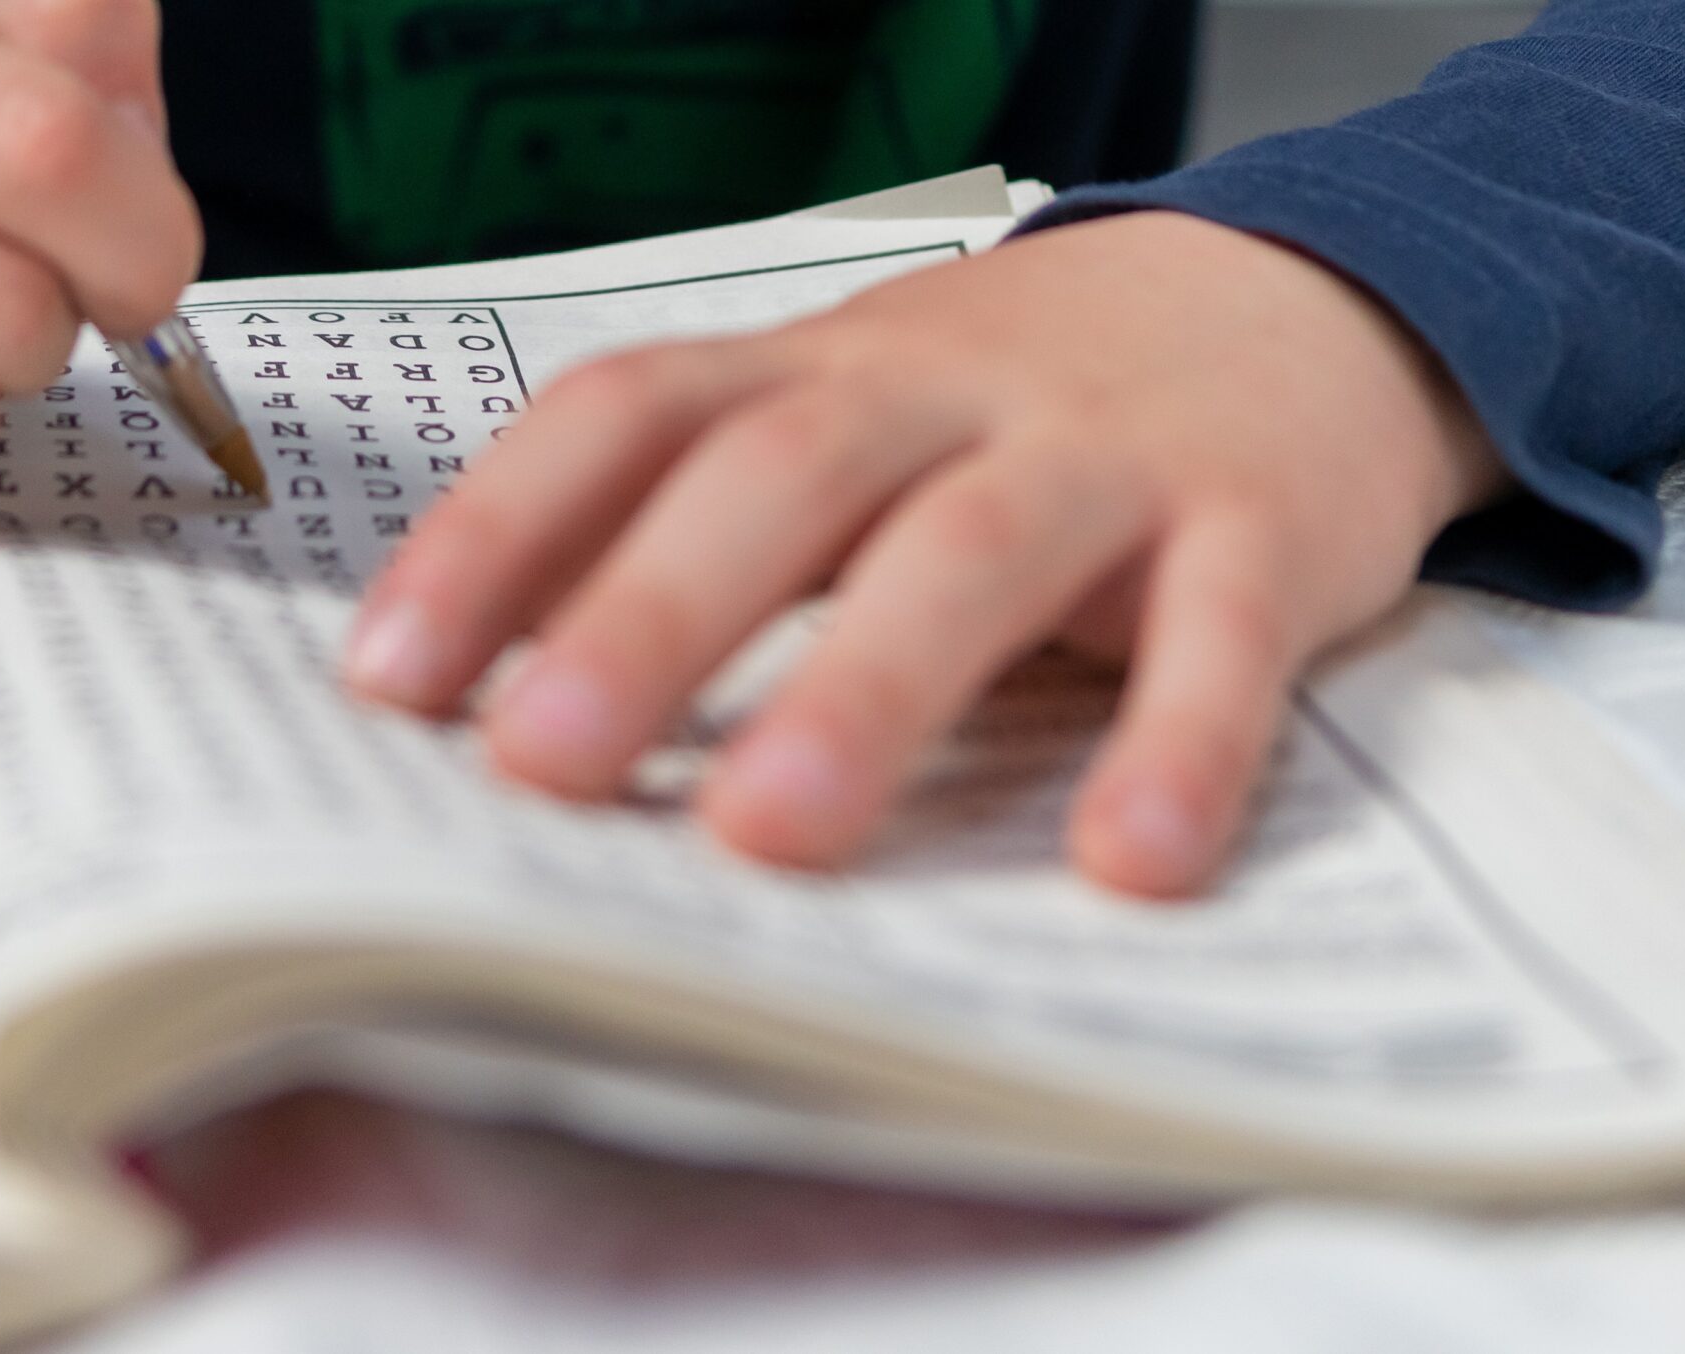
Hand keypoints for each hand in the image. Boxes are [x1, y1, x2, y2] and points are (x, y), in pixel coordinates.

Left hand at [343, 213, 1508, 895]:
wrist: (1297, 293)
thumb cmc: (1012, 406)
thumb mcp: (842, 420)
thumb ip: (693, 520)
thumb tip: (490, 694)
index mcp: (810, 373)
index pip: (624, 417)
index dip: (497, 537)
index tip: (388, 678)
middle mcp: (936, 393)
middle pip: (777, 480)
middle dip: (648, 620)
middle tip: (537, 768)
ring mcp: (1100, 451)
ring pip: (970, 551)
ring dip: (864, 692)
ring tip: (767, 838)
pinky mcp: (1259, 524)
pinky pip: (1219, 634)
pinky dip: (1178, 743)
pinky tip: (1125, 864)